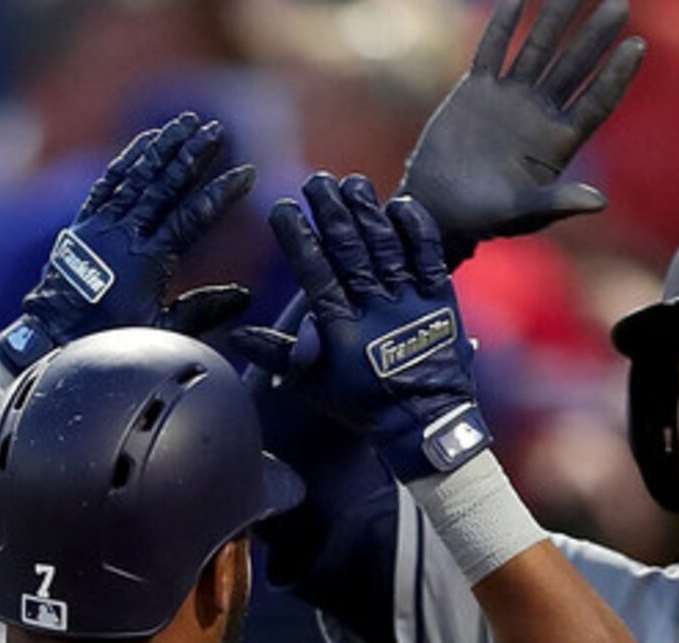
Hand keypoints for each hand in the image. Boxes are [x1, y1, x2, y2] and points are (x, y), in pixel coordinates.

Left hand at [0, 114, 256, 371]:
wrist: (50, 339)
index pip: (191, 217)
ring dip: (163, 148)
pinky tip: (147, 141)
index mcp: (147, 262)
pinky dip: (129, 160)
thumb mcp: (160, 330)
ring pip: (137, 177)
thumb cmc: (108, 339)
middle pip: (164, 186)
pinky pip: (108, 183)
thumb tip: (243, 295)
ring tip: (187, 123)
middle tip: (215, 131)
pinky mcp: (83, 222)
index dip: (220, 194)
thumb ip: (202, 311)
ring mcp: (101, 225)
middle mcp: (124, 236)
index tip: (245, 173)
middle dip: (192, 156)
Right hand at [226, 175, 490, 481]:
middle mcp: (375, 311)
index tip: (284, 209)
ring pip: (386, 247)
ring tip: (354, 183)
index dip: (298, 239)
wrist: (425, 424)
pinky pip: (430, 257)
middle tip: (318, 181)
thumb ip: (278, 354)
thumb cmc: (363, 405)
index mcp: (340, 329)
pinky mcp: (442, 300)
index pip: (315, 273)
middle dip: (332, 213)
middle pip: (350, 250)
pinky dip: (417, 230)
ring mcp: (410, 303)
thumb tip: (236, 334)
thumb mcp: (314, 385)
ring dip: (368, 212)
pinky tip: (400, 205)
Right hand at [399, 0, 645, 261]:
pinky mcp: (477, 91)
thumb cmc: (483, 218)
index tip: (637, 45)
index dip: (616, 74)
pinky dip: (503, 26)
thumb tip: (600, 202)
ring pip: (539, 50)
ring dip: (557, 20)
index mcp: (557, 143)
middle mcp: (539, 115)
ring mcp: (509, 99)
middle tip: (620, 5)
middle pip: (574, 67)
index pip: (595, 101)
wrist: (436, 209)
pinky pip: (493, 50)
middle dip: (596, 36)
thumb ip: (559, 202)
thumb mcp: (524, 215)